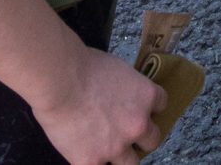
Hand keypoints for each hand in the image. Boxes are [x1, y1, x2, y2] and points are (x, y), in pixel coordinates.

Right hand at [31, 44, 163, 163]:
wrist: (60, 82)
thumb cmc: (83, 65)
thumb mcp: (116, 69)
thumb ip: (124, 88)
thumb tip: (118, 95)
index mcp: (146, 97)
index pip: (161, 105)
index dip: (148, 107)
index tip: (137, 106)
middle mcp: (138, 125)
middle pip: (153, 140)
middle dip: (141, 136)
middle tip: (125, 131)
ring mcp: (116, 147)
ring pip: (131, 163)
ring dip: (122, 156)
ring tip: (107, 148)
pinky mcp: (92, 161)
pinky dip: (93, 162)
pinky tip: (84, 154)